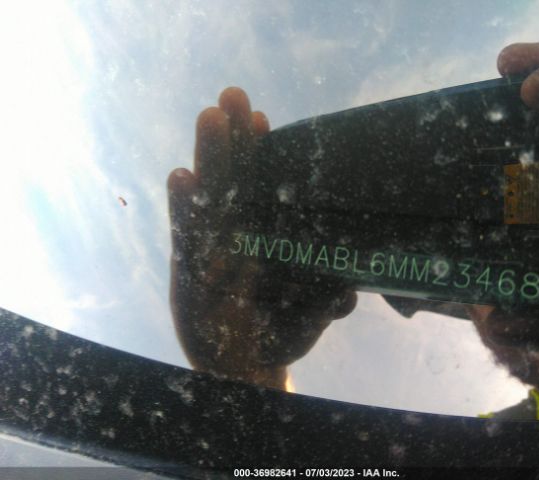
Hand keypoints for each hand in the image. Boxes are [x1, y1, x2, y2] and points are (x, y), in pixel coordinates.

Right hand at [167, 87, 355, 388]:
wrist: (245, 364)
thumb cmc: (281, 332)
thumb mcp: (312, 315)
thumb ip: (329, 299)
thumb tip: (347, 293)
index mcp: (266, 234)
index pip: (264, 185)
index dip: (263, 151)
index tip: (262, 117)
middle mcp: (238, 233)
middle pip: (235, 178)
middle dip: (234, 137)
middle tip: (233, 94)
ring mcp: (212, 247)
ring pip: (211, 196)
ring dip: (210, 156)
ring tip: (210, 115)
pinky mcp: (189, 268)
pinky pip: (186, 235)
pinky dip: (183, 208)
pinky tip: (181, 177)